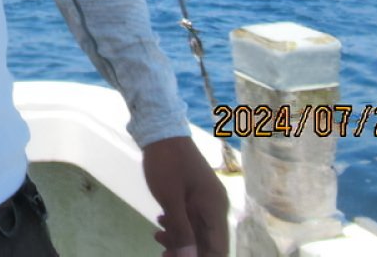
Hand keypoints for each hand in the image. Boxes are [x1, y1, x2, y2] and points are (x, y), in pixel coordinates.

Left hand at [141, 135, 228, 256]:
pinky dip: (178, 225)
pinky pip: (191, 218)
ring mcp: (206, 199)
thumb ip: (181, 232)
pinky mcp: (195, 194)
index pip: (219, 250)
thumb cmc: (166, 164)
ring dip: (180, 239)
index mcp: (214, 209)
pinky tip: (161, 222)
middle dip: (188, 252)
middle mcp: (215, 206)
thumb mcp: (170, 200)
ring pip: (198, 231)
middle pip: (208, 242)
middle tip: (163, 254)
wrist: (161, 130)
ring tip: (157, 236)